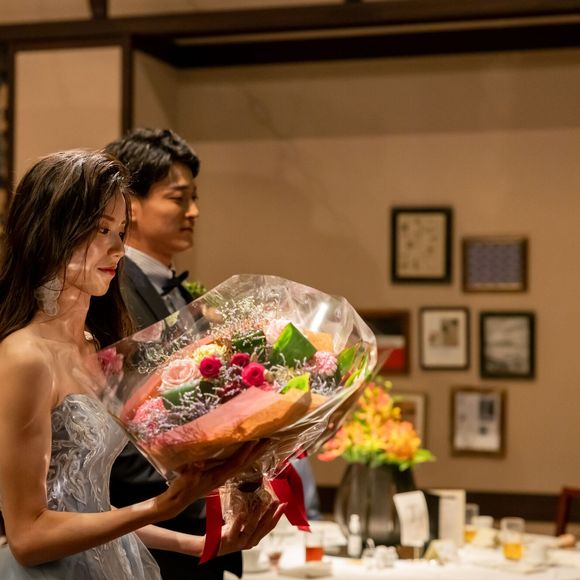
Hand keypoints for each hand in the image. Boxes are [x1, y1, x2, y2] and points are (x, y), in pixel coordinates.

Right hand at [153, 440, 268, 521]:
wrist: (177, 502)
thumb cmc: (180, 489)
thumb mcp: (184, 479)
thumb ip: (191, 471)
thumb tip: (197, 462)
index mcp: (218, 475)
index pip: (236, 462)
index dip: (246, 451)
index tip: (257, 439)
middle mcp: (223, 476)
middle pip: (245, 463)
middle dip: (257, 451)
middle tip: (270, 439)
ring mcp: (222, 477)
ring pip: (243, 464)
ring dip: (255, 454)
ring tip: (265, 443)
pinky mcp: (219, 477)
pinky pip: (237, 466)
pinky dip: (246, 458)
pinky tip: (249, 453)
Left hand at [218, 499, 285, 554]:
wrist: (213, 546)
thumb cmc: (230, 533)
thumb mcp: (243, 528)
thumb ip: (251, 519)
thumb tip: (260, 500)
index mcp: (255, 539)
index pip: (269, 527)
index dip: (277, 516)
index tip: (284, 505)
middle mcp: (250, 542)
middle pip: (263, 527)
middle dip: (271, 513)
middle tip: (276, 501)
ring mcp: (240, 542)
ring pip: (251, 528)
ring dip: (257, 515)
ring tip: (261, 503)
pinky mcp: (229, 540)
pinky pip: (235, 530)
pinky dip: (239, 521)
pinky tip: (243, 513)